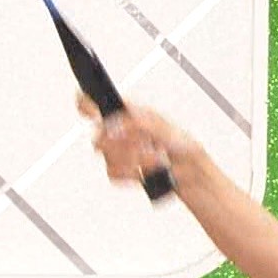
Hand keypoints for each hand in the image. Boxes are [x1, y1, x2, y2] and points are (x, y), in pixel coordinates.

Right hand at [77, 93, 202, 185]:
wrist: (190, 171)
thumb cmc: (182, 144)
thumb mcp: (164, 127)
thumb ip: (137, 123)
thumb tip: (116, 125)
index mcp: (130, 114)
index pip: (98, 104)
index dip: (87, 103)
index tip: (89, 108)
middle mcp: (121, 132)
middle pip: (99, 135)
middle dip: (124, 143)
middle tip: (144, 143)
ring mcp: (120, 152)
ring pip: (107, 157)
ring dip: (134, 159)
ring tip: (155, 157)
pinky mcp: (123, 171)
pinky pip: (113, 173)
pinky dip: (131, 173)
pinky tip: (144, 170)